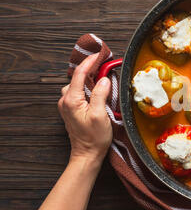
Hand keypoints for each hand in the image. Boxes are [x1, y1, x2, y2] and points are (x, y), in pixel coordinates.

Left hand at [58, 53, 111, 169]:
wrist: (87, 154)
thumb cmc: (94, 138)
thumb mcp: (100, 115)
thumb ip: (101, 95)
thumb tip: (104, 80)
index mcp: (72, 100)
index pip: (80, 74)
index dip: (90, 62)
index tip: (99, 55)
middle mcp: (66, 101)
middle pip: (77, 77)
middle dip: (90, 69)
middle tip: (104, 64)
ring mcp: (67, 106)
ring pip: (77, 85)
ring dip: (89, 79)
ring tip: (102, 76)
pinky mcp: (71, 110)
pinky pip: (78, 92)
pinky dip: (87, 87)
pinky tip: (97, 90)